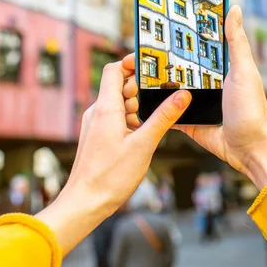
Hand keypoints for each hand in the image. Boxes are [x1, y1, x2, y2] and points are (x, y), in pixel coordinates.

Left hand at [37, 61, 190, 253]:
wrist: (85, 203)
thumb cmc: (110, 177)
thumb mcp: (144, 144)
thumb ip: (164, 117)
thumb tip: (182, 95)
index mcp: (106, 108)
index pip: (115, 69)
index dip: (132, 63)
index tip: (153, 64)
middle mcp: (97, 112)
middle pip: (119, 85)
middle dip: (140, 89)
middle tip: (161, 97)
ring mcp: (95, 124)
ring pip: (118, 103)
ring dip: (136, 107)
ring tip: (151, 122)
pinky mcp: (96, 136)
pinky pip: (114, 117)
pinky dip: (129, 120)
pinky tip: (140, 135)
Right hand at [125, 6, 266, 189]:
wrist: (251, 149)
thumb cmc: (252, 109)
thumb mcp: (244, 71)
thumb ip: (237, 42)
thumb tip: (235, 8)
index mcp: (222, 70)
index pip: (201, 49)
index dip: (187, 37)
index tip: (168, 23)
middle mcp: (210, 85)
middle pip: (183, 69)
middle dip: (167, 61)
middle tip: (145, 49)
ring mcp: (200, 105)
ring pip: (175, 91)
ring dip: (160, 85)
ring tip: (138, 72)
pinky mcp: (191, 123)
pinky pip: (172, 114)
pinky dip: (160, 109)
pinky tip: (143, 99)